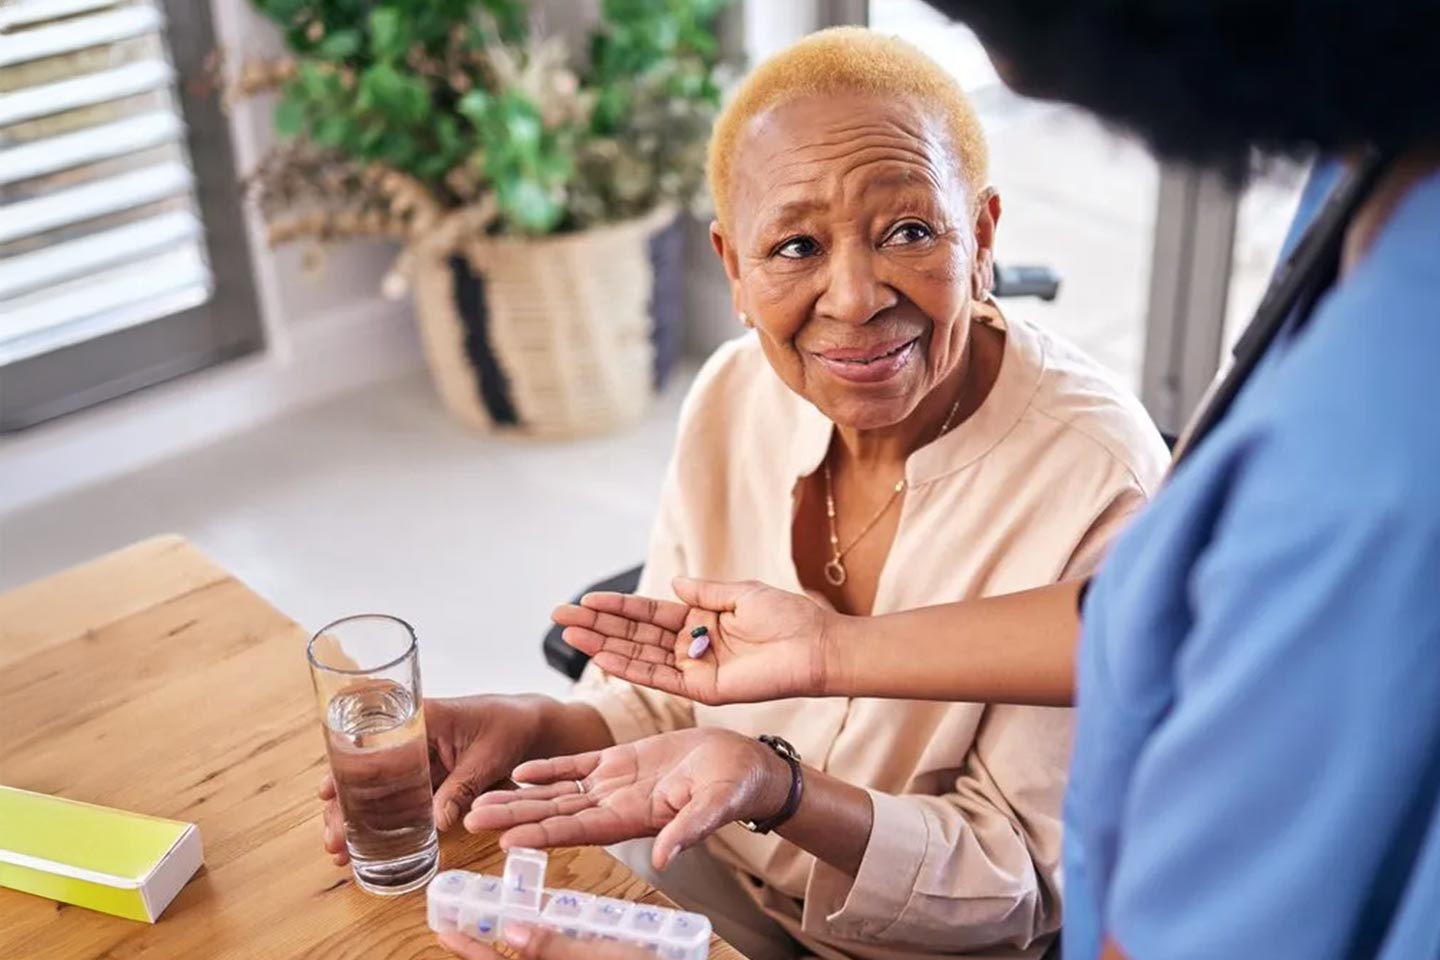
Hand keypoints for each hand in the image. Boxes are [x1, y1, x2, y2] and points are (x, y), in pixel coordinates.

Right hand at [321, 695, 548, 865]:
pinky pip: (399, 798)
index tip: (327, 794)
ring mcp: (417, 758)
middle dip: (344, 805)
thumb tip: (436, 822)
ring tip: (339, 850)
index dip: (345, 768)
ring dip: (356, 818)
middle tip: (333, 838)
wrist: (532, 726)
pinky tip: (364, 844)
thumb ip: (463, 786)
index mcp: (423, 717)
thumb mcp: (488, 756)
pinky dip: (382, 820)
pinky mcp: (427, 776)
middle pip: (367, 771)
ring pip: (378, 789)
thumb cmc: (510, 726)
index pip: (372, 741)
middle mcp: (412, 736)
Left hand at [440, 922, 652, 959]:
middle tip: (458, 924)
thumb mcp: (609, 959)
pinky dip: (543, 946)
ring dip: (511, 946)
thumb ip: (558, 949)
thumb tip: (513, 932)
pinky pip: (557, 958)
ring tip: (492, 923)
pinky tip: (541, 931)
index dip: (471, 951)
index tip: (444, 931)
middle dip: (484, 949)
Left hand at [465, 728, 790, 870]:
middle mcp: (615, 806)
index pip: (577, 830)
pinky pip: (577, 767)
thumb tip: (666, 857)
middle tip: (470, 819)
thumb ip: (687, 830)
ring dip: (520, 796)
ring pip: (557, 793)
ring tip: (480, 800)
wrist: (745, 763)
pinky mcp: (622, 761)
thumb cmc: (734, 786)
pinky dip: (548, 769)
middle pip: (555, 814)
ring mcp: (615, 784)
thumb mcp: (714, 806)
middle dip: (514, 817)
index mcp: (633, 819)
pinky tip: (519, 771)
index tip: (505, 840)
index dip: (541, 833)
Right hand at [553, 577, 833, 704]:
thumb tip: (673, 584)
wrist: (817, 647)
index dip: (617, 607)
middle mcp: (692, 646)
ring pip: (639, 656)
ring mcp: (694, 669)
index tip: (585, 600)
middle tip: (559, 617)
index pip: (648, 613)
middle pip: (634, 634)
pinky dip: (630, 667)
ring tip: (570, 635)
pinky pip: (659, 677)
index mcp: (701, 620)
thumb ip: (705, 592)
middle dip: (597, 626)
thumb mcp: (742, 594)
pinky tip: (602, 656)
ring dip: (603, 645)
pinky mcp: (702, 690)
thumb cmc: (789, 618)